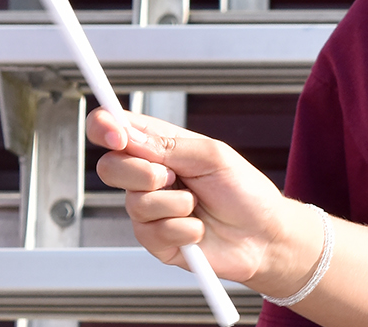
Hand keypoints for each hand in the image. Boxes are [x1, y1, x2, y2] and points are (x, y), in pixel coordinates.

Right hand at [88, 108, 319, 296]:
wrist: (264, 236)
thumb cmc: (245, 192)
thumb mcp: (214, 157)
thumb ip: (170, 146)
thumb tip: (129, 136)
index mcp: (162, 148)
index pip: (115, 130)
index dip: (103, 127)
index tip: (116, 134)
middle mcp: (149, 177)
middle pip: (109, 167)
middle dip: (141, 172)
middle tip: (173, 177)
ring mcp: (150, 210)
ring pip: (135, 202)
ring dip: (175, 203)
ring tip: (198, 205)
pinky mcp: (155, 240)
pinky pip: (151, 232)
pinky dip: (183, 229)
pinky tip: (199, 229)